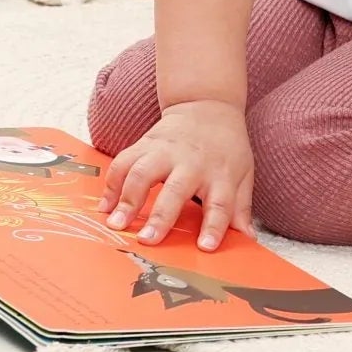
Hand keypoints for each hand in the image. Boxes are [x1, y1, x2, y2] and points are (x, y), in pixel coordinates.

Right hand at [101, 99, 253, 250]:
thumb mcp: (243, 173)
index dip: (214, 226)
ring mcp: (165, 151)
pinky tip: (106, 204)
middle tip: (147, 240)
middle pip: (175, 190)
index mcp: (219, 173)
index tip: (206, 247)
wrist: (208, 105)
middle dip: (160, 216)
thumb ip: (240, 207)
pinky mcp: (145, 144)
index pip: (221, 203)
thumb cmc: (226, 146)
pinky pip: (123, 162)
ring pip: (142, 172)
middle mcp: (191, 162)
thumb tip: (246, 238)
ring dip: (127, 198)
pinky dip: (111, 183)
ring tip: (116, 223)